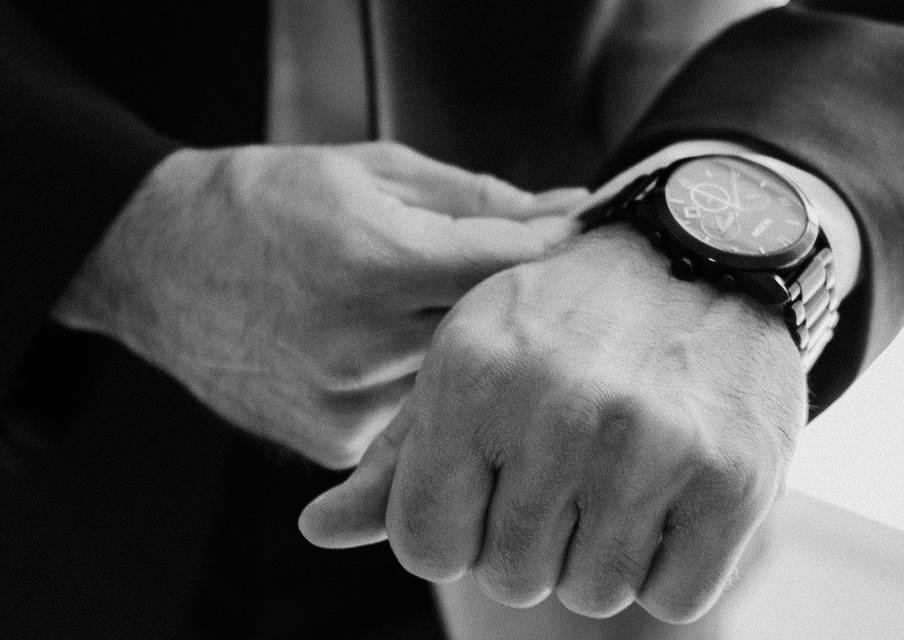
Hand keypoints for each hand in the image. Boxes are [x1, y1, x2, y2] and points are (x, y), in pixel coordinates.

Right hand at [51, 141, 588, 467]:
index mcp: (375, 261)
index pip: (505, 266)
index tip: (574, 248)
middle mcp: (361, 344)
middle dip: (508, 307)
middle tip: (518, 285)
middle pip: (488, 333)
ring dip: (463, 349)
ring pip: (453, 381)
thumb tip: (560, 212)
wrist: (155, 260)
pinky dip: (414, 384)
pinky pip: (408, 417)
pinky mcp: (329, 440)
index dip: (548, 254)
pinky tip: (386, 351)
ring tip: (432, 311)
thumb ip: (473, 199)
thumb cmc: (260, 201)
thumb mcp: (367, 171)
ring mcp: (344, 403)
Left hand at [299, 223, 805, 621]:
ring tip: (619, 469)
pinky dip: (672, 562)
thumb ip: (395, 459)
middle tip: (566, 466)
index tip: (488, 491)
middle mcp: (556, 408)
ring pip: (592, 590)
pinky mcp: (734, 477)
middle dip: (530, 537)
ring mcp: (650, 443)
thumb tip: (315, 531)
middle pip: (510, 575)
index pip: (425, 543)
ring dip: (601, 550)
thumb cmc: (564, 320)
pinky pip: (676, 595)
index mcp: (471, 376)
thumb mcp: (466, 363)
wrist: (700, 255)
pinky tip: (672, 489)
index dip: (454, 530)